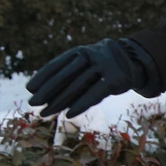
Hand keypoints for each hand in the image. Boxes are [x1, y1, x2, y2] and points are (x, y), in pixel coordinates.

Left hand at [25, 39, 159, 118]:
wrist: (135, 61)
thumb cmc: (102, 66)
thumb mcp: (88, 65)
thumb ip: (70, 75)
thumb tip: (43, 93)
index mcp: (82, 51)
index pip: (59, 63)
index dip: (44, 75)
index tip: (30, 89)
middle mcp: (92, 55)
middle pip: (66, 75)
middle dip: (48, 90)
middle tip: (33, 103)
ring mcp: (105, 66)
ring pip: (78, 85)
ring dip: (60, 101)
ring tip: (45, 113)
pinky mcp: (116, 79)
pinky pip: (96, 92)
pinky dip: (82, 104)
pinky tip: (69, 114)